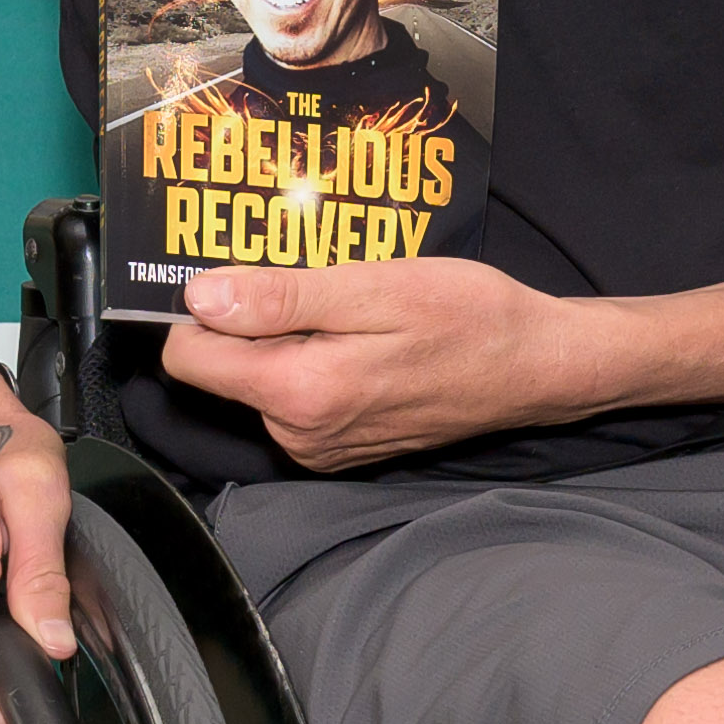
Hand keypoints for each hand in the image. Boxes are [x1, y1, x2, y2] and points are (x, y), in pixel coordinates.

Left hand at [169, 252, 613, 468]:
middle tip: (319, 283)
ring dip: (289, 341)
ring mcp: (320, 448)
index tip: (243, 274)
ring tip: (353, 310)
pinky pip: (295, 400)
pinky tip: (365, 341)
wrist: (535, 367)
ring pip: (260, 382)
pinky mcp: (340, 449)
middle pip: (223, 369)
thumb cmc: (468, 316)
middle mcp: (298, 434)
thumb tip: (200, 297)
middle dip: (253, 322)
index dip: (204, 308)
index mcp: (299, 392)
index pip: (188, 356)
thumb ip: (282, 298)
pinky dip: (314, 364)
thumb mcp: (375, 287)